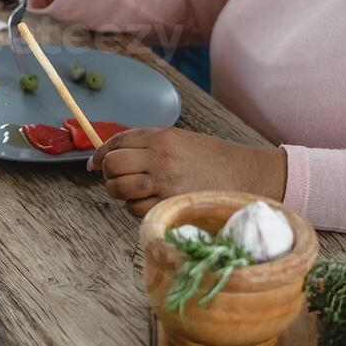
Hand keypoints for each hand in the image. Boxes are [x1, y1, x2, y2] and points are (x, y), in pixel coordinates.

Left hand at [89, 128, 288, 217]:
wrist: (249, 175)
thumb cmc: (213, 159)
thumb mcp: (180, 140)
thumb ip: (147, 145)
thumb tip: (105, 156)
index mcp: (162, 137)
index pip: (117, 141)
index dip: (101, 153)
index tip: (96, 162)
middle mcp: (160, 157)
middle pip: (112, 165)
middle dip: (108, 173)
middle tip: (116, 178)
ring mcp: (165, 182)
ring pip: (119, 188)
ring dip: (119, 192)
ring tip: (132, 192)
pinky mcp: (171, 204)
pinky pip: (136, 209)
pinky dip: (136, 208)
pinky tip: (149, 202)